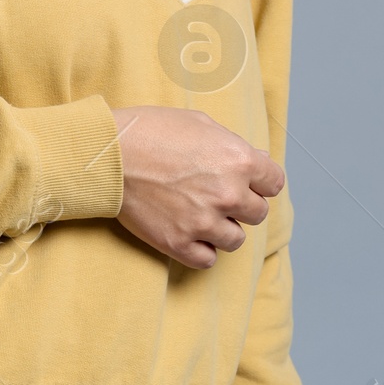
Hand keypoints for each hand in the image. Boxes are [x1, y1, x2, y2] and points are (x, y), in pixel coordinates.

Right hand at [110, 105, 284, 269]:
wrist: (109, 154)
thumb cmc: (153, 131)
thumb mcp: (201, 124)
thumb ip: (234, 146)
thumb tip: (259, 161)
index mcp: (239, 161)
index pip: (274, 184)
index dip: (261, 183)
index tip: (247, 183)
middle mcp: (228, 194)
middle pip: (258, 214)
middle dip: (242, 206)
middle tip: (219, 197)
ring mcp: (203, 222)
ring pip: (235, 240)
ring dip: (223, 230)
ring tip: (203, 217)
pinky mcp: (178, 243)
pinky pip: (208, 260)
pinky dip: (203, 250)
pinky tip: (191, 235)